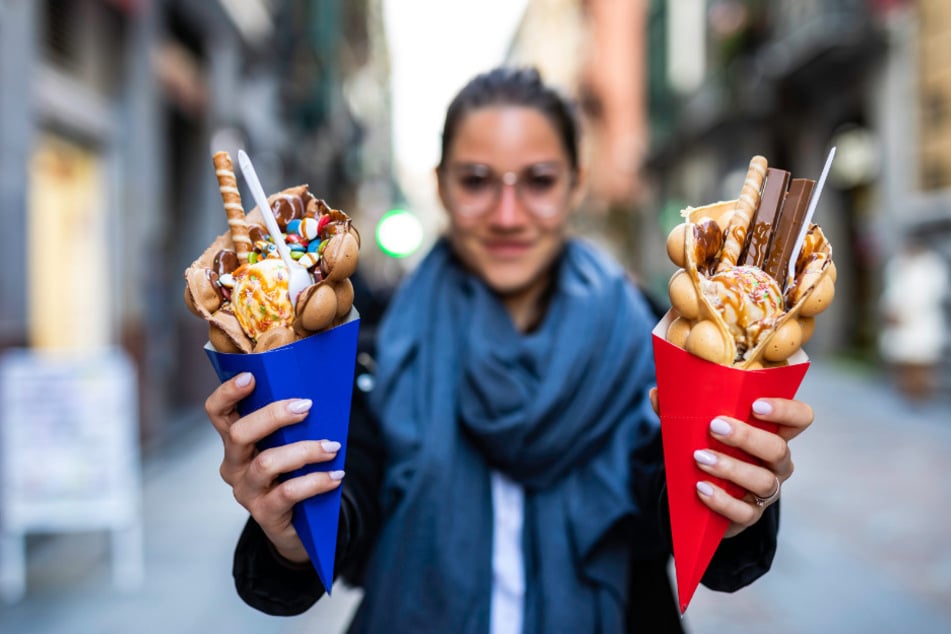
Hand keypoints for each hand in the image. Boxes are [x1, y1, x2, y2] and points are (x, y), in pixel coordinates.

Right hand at [204, 372, 344, 561]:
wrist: (304, 526)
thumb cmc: (296, 473)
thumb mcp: (290, 443)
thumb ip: (294, 421)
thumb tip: (319, 392)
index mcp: (236, 441)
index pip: (218, 413)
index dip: (227, 393)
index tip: (250, 377)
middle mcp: (234, 465)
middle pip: (239, 434)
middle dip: (273, 415)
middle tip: (306, 407)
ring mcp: (247, 491)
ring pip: (266, 463)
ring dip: (303, 451)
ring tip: (332, 447)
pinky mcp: (265, 513)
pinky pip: (288, 493)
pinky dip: (315, 481)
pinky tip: (335, 475)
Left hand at [693, 398, 812, 536]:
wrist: (701, 492)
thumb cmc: (710, 448)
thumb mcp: (698, 427)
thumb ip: (680, 410)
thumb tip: (656, 393)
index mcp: (773, 432)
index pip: (800, 418)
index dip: (786, 410)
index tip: (756, 404)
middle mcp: (777, 462)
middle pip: (778, 448)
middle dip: (747, 437)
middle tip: (715, 426)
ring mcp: (767, 490)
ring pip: (763, 480)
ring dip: (731, 467)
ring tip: (700, 458)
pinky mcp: (751, 514)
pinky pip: (744, 512)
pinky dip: (722, 500)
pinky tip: (701, 488)